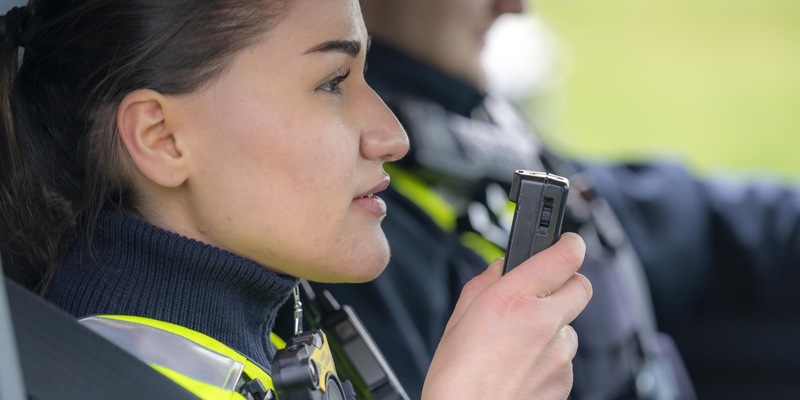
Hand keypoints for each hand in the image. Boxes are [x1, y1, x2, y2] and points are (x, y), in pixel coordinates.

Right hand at [421, 232, 591, 398]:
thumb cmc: (456, 380)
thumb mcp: (458, 319)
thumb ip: (485, 284)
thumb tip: (501, 268)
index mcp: (514, 299)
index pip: (565, 255)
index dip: (568, 244)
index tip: (564, 243)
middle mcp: (543, 323)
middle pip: (581, 285)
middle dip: (564, 283)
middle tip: (540, 292)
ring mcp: (559, 354)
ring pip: (570, 325)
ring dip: (552, 326)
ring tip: (518, 343)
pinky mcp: (566, 380)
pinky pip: (565, 357)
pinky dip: (549, 357)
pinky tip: (521, 366)